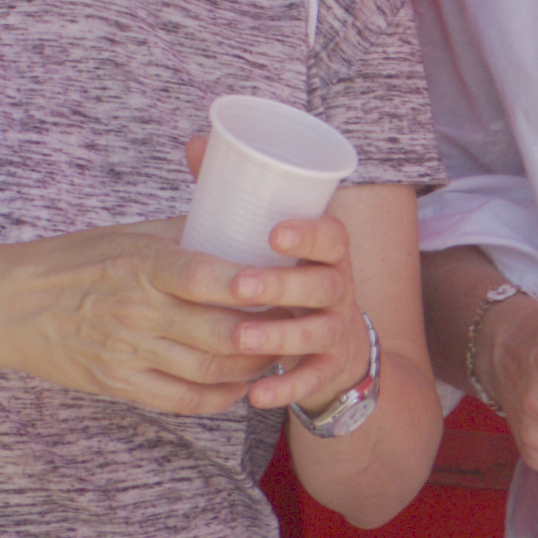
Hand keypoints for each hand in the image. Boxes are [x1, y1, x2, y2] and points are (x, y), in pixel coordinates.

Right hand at [0, 221, 326, 417]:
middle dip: (271, 332)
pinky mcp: (119, 384)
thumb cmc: (75, 259)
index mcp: (143, 265)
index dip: (254, 285)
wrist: (8, 304)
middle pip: (224, 332)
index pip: (209, 277)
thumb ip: (186, 231)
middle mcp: (139, 312)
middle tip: (300, 322)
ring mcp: (129, 352)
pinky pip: (182, 400)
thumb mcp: (129, 233)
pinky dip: (219, 398)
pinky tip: (241, 386)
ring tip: (278, 352)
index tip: (289, 281)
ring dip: (254, 366)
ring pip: (212, 370)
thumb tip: (242, 219)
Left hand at [170, 132, 371, 414]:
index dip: (308, 233)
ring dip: (280, 335)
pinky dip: (286, 388)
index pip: (333, 235)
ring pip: (317, 331)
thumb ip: (236, 195)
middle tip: (242, 287)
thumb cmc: (288, 277)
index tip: (273, 233)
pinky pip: (312, 378)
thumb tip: (197, 141)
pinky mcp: (330, 367)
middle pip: (323, 283)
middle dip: (283, 285)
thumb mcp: (273, 239)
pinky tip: (256, 396)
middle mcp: (339, 288)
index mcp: (327, 252)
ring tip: (241, 340)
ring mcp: (338, 328)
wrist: (336, 343)